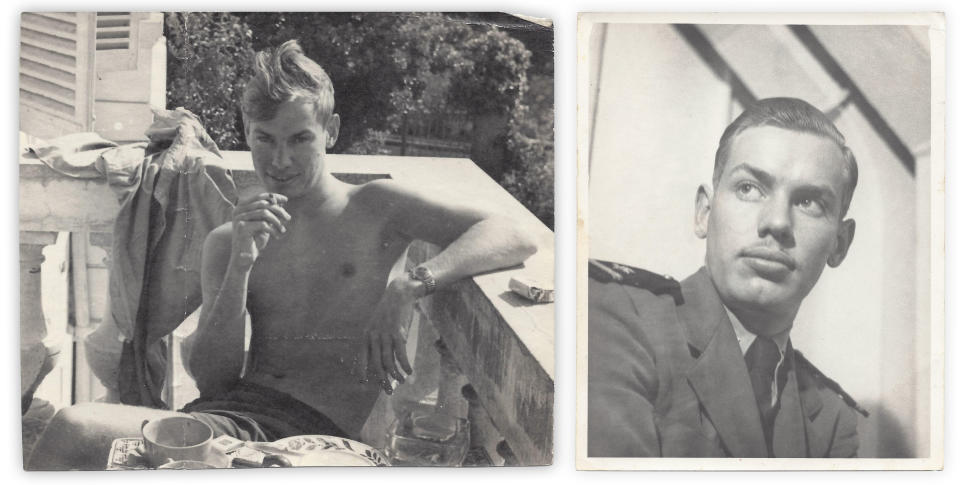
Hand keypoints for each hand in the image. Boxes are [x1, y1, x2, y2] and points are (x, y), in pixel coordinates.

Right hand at [230, 192, 290, 268]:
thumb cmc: (255, 240)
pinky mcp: (242, 228)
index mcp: (242, 207)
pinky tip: (277, 236)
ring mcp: (239, 218)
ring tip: (282, 230)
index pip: (260, 197)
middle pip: (264, 204)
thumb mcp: (265, 224)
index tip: (286, 200)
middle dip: (278, 210)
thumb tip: (281, 201)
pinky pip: (263, 224)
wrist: (244, 258)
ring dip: (277, 221)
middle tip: (288, 218)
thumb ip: (270, 213)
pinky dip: (273, 230)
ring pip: (264, 213)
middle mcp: (238, 211)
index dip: (274, 197)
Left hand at [360, 278, 419, 393]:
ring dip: (395, 374)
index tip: (364, 382)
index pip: (361, 357)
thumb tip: (381, 357)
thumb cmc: (389, 310)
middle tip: (388, 390)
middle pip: (376, 364)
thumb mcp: (377, 324)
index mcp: (366, 335)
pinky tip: (409, 371)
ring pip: (389, 361)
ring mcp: (385, 335)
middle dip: (382, 379)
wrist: (399, 293)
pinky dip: (405, 365)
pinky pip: (401, 354)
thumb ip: (377, 339)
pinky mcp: (398, 333)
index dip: (362, 371)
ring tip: (402, 381)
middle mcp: (374, 336)